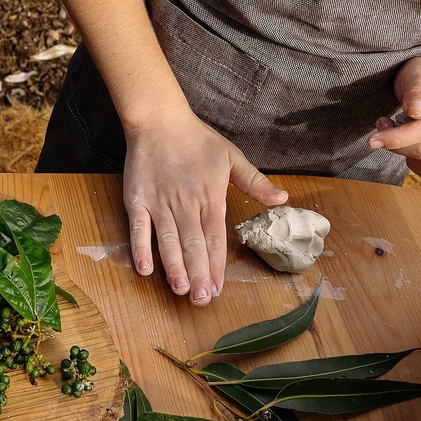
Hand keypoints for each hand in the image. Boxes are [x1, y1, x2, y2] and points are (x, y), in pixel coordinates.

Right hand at [124, 106, 288, 305]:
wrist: (159, 120)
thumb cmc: (197, 139)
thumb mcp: (232, 156)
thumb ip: (255, 181)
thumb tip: (283, 198)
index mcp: (210, 196)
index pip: (216, 237)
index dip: (217, 264)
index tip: (218, 288)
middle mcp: (185, 204)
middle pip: (193, 244)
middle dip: (198, 273)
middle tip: (202, 299)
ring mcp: (159, 203)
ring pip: (168, 241)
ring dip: (174, 266)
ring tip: (180, 289)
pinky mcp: (137, 200)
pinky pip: (139, 228)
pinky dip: (141, 248)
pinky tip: (145, 269)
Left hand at [369, 56, 420, 181]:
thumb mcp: (418, 71)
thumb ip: (416, 88)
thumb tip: (416, 111)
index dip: (399, 137)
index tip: (373, 139)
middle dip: (397, 144)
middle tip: (382, 127)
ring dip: (405, 154)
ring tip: (397, 131)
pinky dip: (416, 164)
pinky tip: (411, 144)